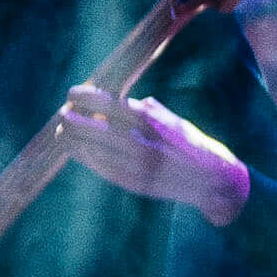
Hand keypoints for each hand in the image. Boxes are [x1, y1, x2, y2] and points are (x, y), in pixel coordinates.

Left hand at [51, 85, 251, 225]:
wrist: (215, 181)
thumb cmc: (194, 146)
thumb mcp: (175, 122)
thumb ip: (149, 111)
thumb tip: (126, 100)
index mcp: (150, 121)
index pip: (107, 104)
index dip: (85, 98)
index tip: (72, 93)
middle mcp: (140, 141)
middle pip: (93, 127)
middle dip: (72, 119)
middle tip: (62, 112)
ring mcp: (134, 164)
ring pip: (91, 149)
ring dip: (72, 139)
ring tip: (61, 131)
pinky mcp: (133, 182)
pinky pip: (101, 167)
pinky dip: (85, 157)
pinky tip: (76, 150)